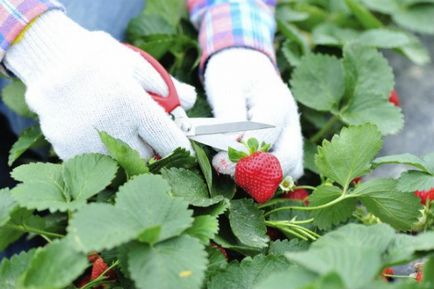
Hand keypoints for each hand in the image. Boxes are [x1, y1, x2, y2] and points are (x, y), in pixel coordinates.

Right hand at [4, 11, 195, 159]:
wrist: (47, 57)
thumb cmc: (97, 58)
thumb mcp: (136, 63)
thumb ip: (167, 86)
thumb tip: (190, 102)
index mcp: (132, 104)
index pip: (168, 142)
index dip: (181, 149)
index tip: (185, 153)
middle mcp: (110, 126)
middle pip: (145, 159)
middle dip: (151, 151)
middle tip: (147, 138)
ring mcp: (84, 141)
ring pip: (118, 163)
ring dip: (125, 153)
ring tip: (119, 130)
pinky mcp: (65, 148)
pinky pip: (93, 161)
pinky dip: (101, 153)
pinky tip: (97, 132)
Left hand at [204, 48, 302, 178]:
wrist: (246, 70)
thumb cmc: (232, 75)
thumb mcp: (225, 86)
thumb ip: (229, 113)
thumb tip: (232, 143)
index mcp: (278, 102)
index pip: (266, 134)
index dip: (243, 152)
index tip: (218, 160)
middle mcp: (292, 123)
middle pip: (287, 158)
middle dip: (254, 171)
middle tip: (223, 167)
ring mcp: (293, 137)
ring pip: (290, 171)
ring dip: (261, 178)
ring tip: (231, 169)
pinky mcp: (287, 149)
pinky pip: (285, 174)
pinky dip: (266, 179)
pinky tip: (242, 173)